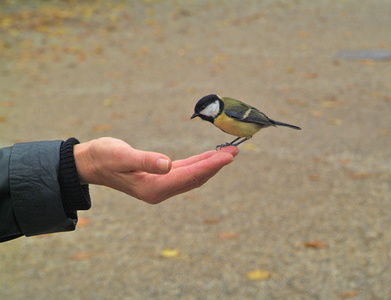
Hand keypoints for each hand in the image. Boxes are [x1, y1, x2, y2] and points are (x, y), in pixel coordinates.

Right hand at [74, 137, 237, 203]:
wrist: (90, 163)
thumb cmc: (103, 157)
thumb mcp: (121, 156)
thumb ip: (145, 160)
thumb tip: (167, 164)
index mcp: (154, 188)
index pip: (190, 176)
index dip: (210, 165)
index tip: (228, 156)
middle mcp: (160, 191)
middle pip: (196, 178)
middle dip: (216, 165)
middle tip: (235, 151)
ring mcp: (161, 186)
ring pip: (192, 176)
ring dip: (210, 165)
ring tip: (228, 153)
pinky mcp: (159, 179)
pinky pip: (185, 172)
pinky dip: (198, 164)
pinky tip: (208, 157)